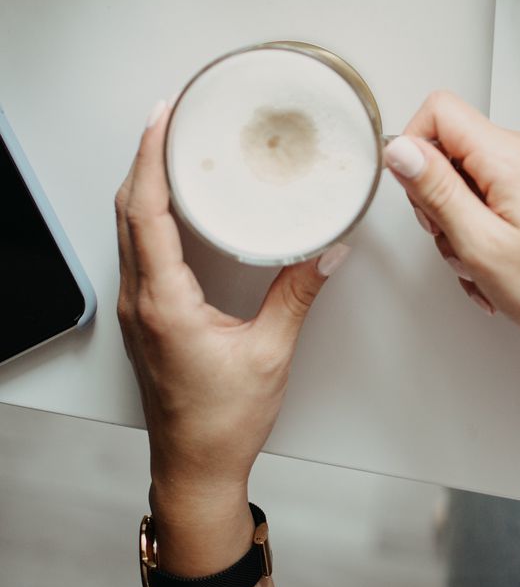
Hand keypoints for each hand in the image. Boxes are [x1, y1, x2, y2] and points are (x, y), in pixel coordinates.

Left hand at [115, 101, 347, 556]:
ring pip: (126, 229)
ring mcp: (137, 308)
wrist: (195, 467)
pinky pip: (136, 250)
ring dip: (143, 184)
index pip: (146, 211)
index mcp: (164, 302)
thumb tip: (326, 252)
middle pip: (127, 210)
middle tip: (170, 118)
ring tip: (169, 150)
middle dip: (144, 157)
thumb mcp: (270, 354)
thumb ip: (297, 295)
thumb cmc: (222, 423)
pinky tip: (169, 207)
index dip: (150, 158)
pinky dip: (147, 215)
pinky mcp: (144, 316)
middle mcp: (140, 299)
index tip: (163, 119)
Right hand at [384, 91, 519, 333]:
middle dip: (435, 197)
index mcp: (509, 158)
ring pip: (462, 179)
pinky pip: (484, 196)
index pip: (438, 111)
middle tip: (450, 235)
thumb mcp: (481, 245)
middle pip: (447, 148)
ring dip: (456, 224)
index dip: (413, 147)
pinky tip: (488, 263)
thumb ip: (437, 191)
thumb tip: (400, 150)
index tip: (415, 190)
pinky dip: (476, 230)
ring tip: (476, 260)